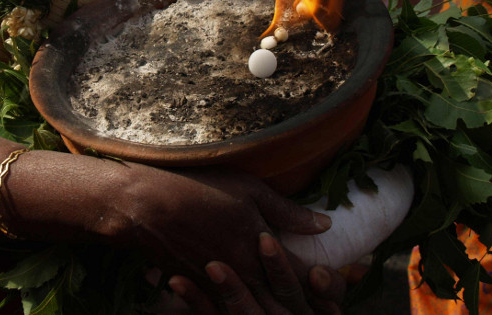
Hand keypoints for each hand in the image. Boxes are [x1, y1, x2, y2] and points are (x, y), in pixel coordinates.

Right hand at [113, 164, 331, 311]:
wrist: (148, 207)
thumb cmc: (200, 189)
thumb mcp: (249, 190)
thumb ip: (287, 212)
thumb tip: (325, 224)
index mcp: (263, 250)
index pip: (306, 278)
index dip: (328, 285)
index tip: (343, 282)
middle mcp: (246, 276)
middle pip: (286, 305)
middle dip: (309, 307)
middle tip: (329, 306)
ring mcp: (222, 287)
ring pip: (258, 314)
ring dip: (278, 312)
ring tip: (295, 311)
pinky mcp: (201, 291)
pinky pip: (228, 311)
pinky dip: (245, 313)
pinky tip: (254, 309)